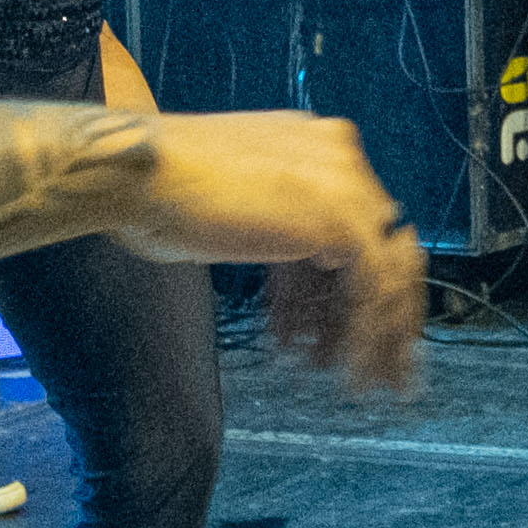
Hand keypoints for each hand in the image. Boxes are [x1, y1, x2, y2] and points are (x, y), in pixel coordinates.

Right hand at [118, 111, 425, 389]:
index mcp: (318, 146)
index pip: (352, 227)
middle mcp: (341, 157)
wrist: (140, 174)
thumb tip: (301, 272)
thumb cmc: (165, 193)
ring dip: (376, 335)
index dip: (341, 288)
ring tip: (357, 381)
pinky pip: (374, 290)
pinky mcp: (340, 219)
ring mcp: (346, 185)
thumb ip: (282, 229)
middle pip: (381, 248)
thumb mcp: (240, 208)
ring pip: (387, 273)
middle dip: (373, 314)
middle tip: (366, 363)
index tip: (329, 330)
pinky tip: (348, 372)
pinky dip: (367, 336)